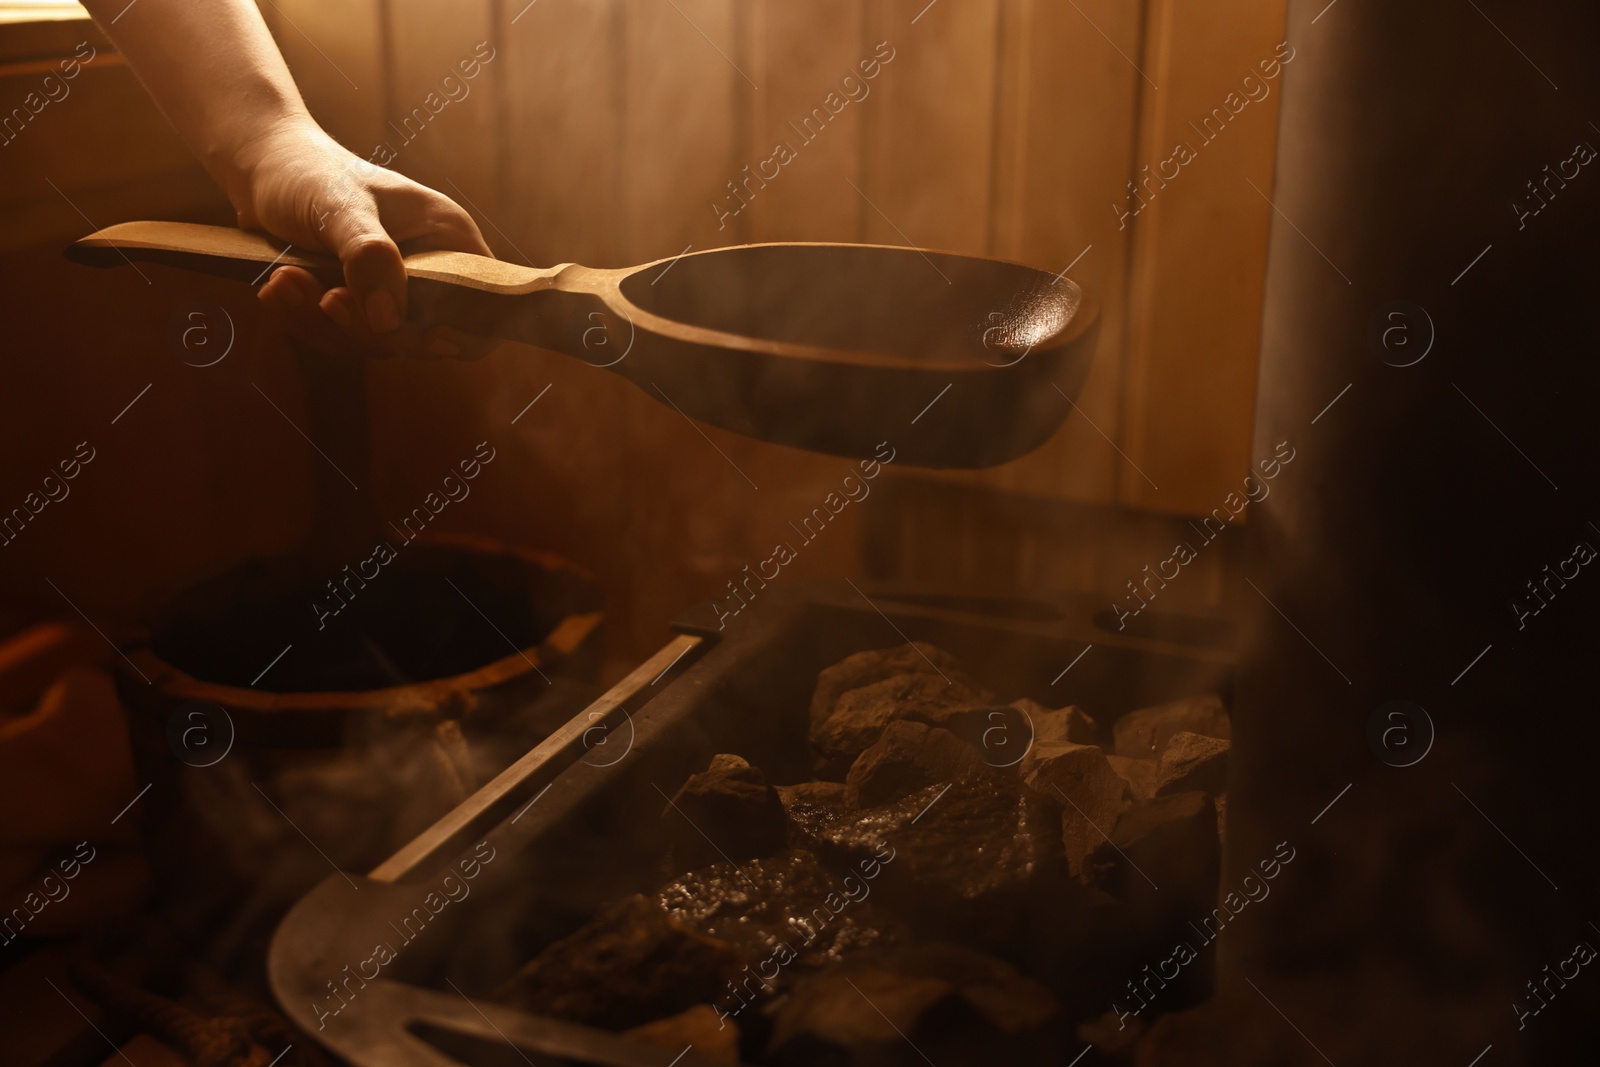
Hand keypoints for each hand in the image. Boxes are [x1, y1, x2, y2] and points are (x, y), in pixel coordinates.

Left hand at [233, 117, 495, 358]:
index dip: (468, 329)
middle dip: (368, 326)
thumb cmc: (307, 172)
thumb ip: (369, 259)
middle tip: (326, 298)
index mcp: (446, 237)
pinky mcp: (358, 303)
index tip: (427, 335)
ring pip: (379, 340)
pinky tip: (278, 289)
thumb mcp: (339, 207)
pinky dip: (307, 322)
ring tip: (286, 281)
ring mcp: (392, 289)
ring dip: (326, 322)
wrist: (259, 166)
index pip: (485, 299)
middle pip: (424, 334)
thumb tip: (388, 322)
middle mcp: (428, 268)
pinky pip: (344, 337)